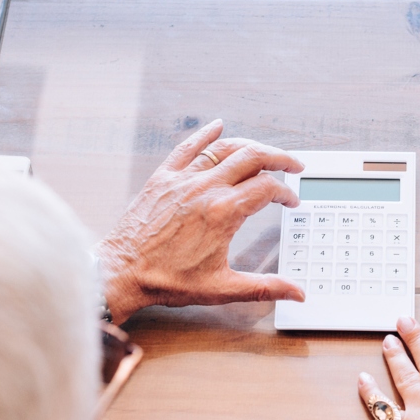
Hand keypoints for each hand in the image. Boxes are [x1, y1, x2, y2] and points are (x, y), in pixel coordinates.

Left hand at [95, 120, 304, 321]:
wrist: (123, 272)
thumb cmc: (167, 280)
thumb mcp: (222, 288)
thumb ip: (264, 288)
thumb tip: (296, 294)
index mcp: (223, 213)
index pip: (268, 189)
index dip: (286, 193)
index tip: (290, 202)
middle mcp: (205, 189)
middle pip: (253, 158)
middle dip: (280, 158)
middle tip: (293, 164)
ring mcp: (183, 180)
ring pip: (224, 148)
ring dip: (250, 146)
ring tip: (265, 152)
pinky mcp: (163, 178)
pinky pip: (187, 147)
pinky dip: (204, 134)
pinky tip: (216, 126)